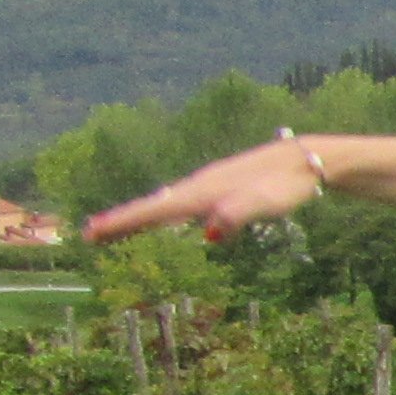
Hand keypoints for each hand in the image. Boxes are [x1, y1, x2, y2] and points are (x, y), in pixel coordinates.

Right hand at [83, 138, 324, 243]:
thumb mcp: (266, 202)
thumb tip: (211, 232)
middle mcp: (200, 185)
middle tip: (89, 234)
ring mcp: (210, 184)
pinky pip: (182, 201)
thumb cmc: (287, 185)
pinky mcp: (221, 187)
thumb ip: (239, 214)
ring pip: (166, 201)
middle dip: (122, 219)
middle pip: (154, 205)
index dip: (125, 222)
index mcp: (204, 191)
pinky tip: (164, 216)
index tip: (93, 233)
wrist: (305, 160)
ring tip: (114, 227)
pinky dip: (164, 210)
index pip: (157, 210)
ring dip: (139, 215)